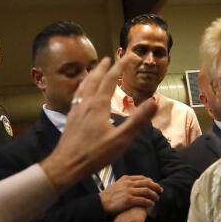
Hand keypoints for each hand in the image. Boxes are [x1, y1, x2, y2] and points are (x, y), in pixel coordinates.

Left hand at [41, 56, 157, 192]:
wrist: (66, 164)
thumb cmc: (95, 154)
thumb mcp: (121, 139)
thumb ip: (137, 120)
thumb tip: (154, 101)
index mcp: (98, 105)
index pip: (110, 79)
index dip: (120, 67)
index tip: (128, 56)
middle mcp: (86, 103)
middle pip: (94, 79)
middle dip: (103, 68)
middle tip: (109, 58)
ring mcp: (76, 110)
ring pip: (83, 86)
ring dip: (91, 75)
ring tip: (95, 70)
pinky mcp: (70, 118)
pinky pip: (77, 96)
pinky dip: (82, 88)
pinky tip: (82, 94)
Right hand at [100, 175, 161, 214]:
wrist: (101, 202)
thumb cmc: (109, 196)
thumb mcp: (117, 185)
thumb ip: (126, 184)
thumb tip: (134, 186)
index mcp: (126, 179)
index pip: (142, 178)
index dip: (150, 181)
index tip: (155, 185)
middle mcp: (128, 183)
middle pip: (147, 183)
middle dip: (155, 186)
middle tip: (160, 190)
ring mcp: (129, 191)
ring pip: (146, 191)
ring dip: (154, 195)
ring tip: (157, 198)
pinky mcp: (129, 200)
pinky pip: (143, 200)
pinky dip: (149, 202)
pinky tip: (152, 204)